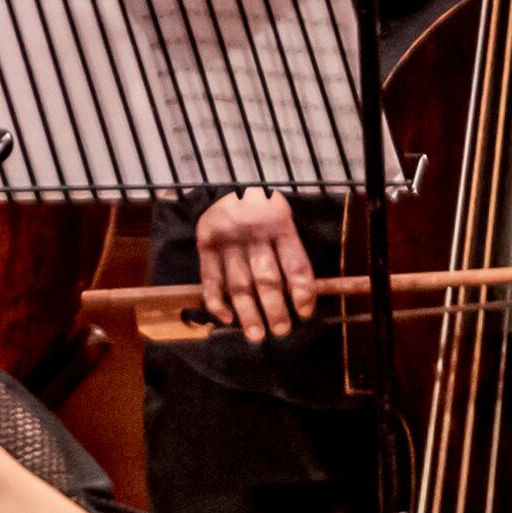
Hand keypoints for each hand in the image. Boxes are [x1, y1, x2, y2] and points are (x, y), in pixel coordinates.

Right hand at [192, 191, 317, 341]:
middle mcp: (254, 232)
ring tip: (256, 334)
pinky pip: (211, 278)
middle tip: (281, 330)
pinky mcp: (206, 243)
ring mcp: (228, 239)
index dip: (302, 292)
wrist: (227, 178)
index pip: (295, 264)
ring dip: (248, 313)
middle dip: (276, 309)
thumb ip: (288, 247)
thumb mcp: (281, 214)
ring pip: (240, 284)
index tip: (305, 312)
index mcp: (280, 224)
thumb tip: (300, 292)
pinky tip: (227, 318)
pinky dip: (217, 301)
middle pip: (267, 279)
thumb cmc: (261, 202)